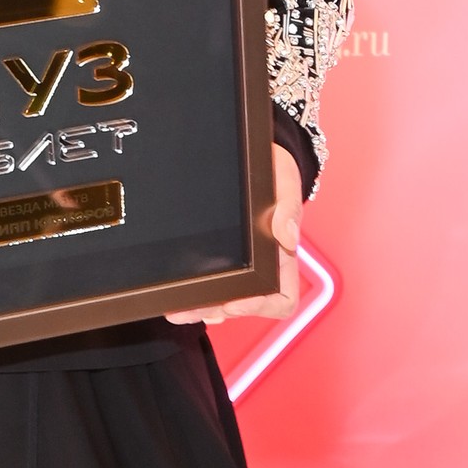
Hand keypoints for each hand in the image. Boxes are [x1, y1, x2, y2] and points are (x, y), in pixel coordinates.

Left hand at [168, 142, 304, 326]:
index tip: (236, 301)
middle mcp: (262, 268)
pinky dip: (195, 291)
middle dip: (217, 309)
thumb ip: (288, 208)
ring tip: (178, 308)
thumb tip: (287, 237)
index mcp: (284, 258)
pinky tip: (178, 293)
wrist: (255, 157)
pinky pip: (211, 283)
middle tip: (191, 308)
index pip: (281, 297)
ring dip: (202, 306)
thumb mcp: (286, 182)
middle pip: (245, 305)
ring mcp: (241, 266)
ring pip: (224, 300)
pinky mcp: (221, 258)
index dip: (260, 306)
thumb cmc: (276, 173)